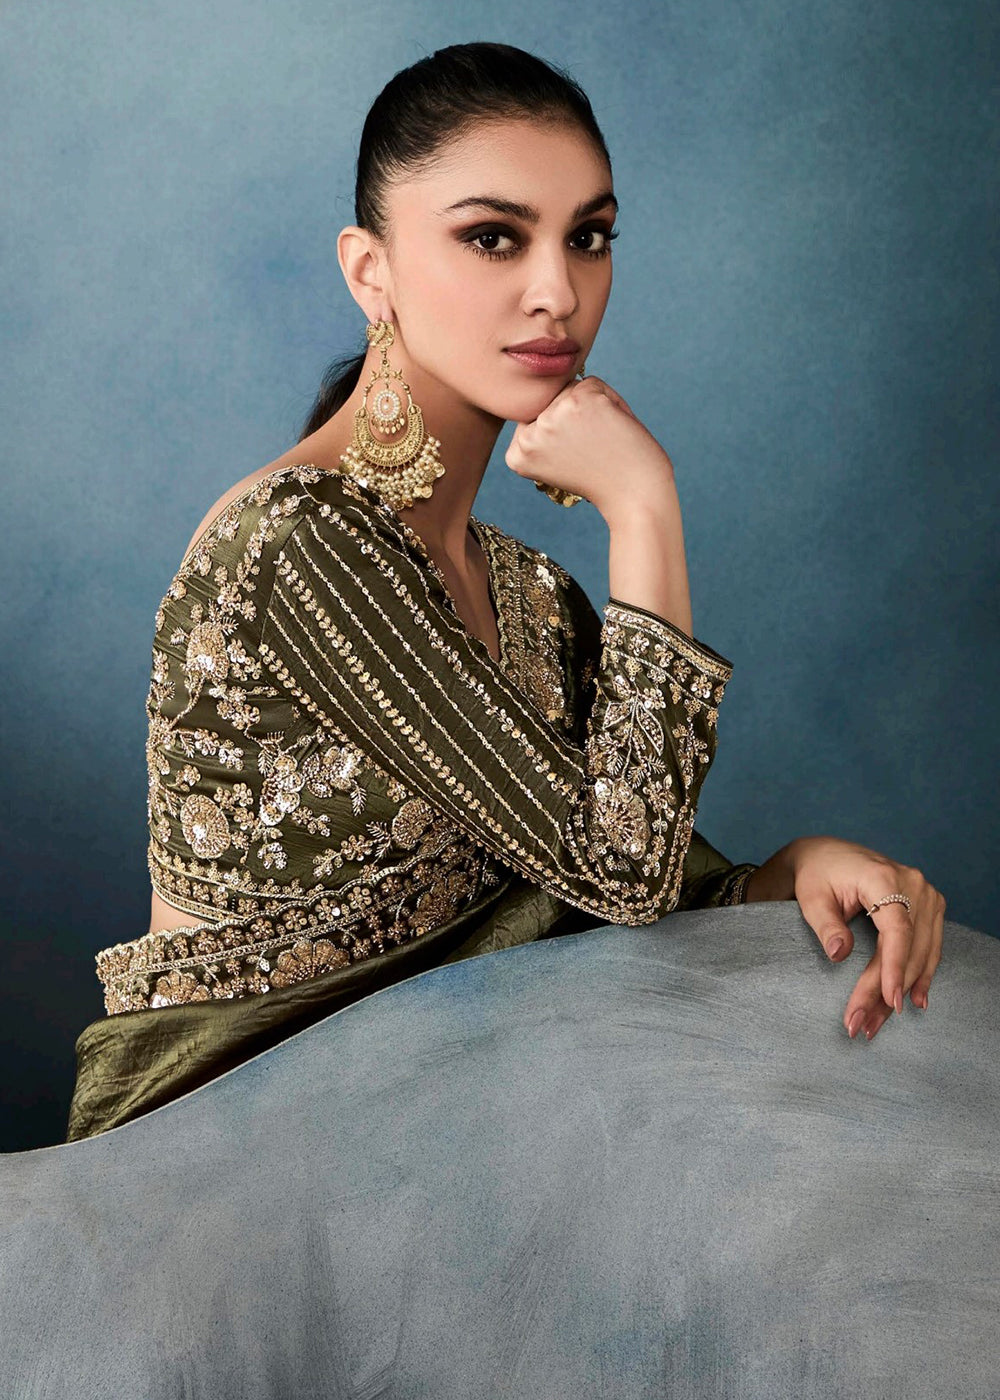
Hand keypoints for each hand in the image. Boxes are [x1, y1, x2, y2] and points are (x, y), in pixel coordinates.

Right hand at [505, 374, 673, 521]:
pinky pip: (594, 384)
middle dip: (577, 418)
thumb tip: (543, 372)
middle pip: (551, 401)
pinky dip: (611, 402)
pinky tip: (614, 430)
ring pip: (571, 389)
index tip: (576, 460)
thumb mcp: (557, 459)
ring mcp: (552, 415)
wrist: (634, 496)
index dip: (563, 433)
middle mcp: (528, 435)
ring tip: (603, 441)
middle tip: (593, 451)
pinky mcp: (580, 400)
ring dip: (593, 409)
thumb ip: (543, 430)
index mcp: (517, 453)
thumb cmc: (601, 478)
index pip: (535, 419)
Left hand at [749, 835, 945, 1039]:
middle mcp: (912, 883)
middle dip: (888, 990)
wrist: (827, 856)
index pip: (897, 930)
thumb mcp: (811, 897)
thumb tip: (839, 955)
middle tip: (863, 1024)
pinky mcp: (928, 905)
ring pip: (922, 953)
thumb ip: (826, 925)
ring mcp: (925, 894)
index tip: (888, 1000)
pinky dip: (921, 974)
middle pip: (910, 947)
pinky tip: (915, 1000)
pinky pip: (930, 946)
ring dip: (903, 990)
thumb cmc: (817, 874)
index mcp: (883, 878)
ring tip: (877, 1022)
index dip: (893, 968)